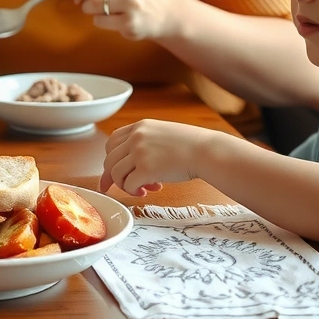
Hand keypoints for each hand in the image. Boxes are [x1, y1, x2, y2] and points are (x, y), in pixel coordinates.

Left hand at [100, 118, 215, 195]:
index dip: (110, 158)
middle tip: (126, 185)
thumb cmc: (191, 146)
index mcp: (139, 126)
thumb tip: (129, 165)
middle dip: (114, 176)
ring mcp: (140, 152)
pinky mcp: (147, 168)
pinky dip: (133, 191)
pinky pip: (128, 183)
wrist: (208, 151)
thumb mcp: (162, 134)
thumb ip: (144, 143)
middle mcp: (136, 137)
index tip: (110, 172)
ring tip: (140, 189)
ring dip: (124, 185)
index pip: (112, 142)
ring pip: (115, 172)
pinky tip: (145, 191)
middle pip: (110, 159)